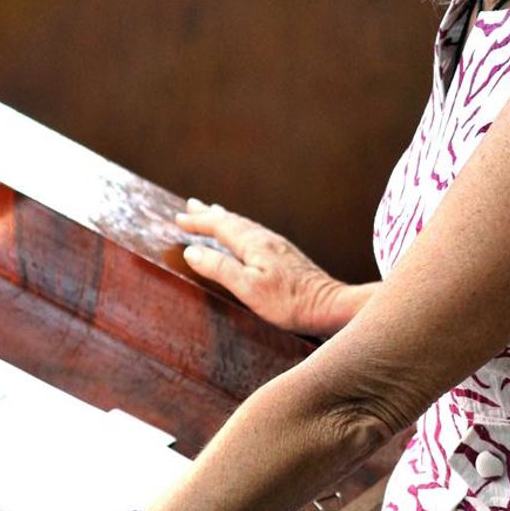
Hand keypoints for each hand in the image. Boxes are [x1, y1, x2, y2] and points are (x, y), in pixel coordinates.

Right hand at [176, 200, 350, 336]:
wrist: (330, 305)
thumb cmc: (289, 302)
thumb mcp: (248, 288)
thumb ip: (220, 268)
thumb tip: (193, 251)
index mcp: (253, 244)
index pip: (220, 226)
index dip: (199, 222)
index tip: (179, 218)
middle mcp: (265, 239)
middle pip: (232, 221)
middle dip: (210, 214)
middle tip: (192, 205)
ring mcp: (277, 246)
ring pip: (244, 226)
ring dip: (225, 219)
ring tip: (214, 213)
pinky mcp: (286, 256)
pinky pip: (254, 234)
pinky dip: (240, 230)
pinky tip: (244, 237)